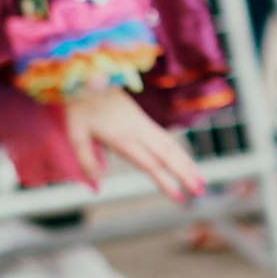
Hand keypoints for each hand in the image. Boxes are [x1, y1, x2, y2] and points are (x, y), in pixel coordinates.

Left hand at [59, 87, 205, 202]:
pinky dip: (179, 152)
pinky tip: (185, 162)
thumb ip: (86, 161)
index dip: (166, 182)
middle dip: (186, 174)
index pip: (150, 164)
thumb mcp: (75, 135)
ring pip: (171, 146)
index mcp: (123, 138)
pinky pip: (166, 138)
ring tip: (201, 181)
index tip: (179, 199)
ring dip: (188, 163)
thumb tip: (98, 183)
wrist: (89, 78)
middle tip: (201, 192)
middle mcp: (138, 131)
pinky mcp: (143, 120)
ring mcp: (143, 124)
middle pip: (168, 155)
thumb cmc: (80, 108)